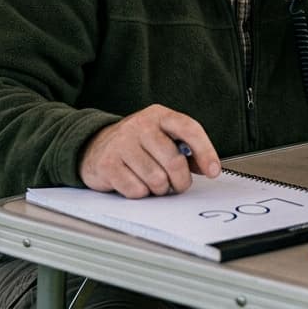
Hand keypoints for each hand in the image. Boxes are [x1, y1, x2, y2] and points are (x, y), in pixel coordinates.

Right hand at [78, 105, 220, 197]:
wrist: (94, 145)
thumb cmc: (136, 144)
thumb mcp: (162, 137)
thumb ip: (186, 150)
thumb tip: (208, 167)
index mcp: (159, 115)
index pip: (189, 129)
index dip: (205, 151)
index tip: (213, 171)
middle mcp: (140, 125)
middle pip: (173, 161)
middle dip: (180, 181)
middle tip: (177, 184)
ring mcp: (121, 143)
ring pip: (156, 179)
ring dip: (159, 189)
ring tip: (153, 182)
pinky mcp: (107, 164)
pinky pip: (136, 190)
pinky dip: (140, 193)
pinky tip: (134, 182)